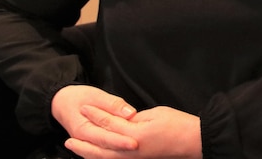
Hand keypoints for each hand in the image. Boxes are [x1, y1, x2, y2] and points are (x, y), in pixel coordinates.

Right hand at [51, 85, 138, 152]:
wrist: (63, 103)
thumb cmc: (77, 98)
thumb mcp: (94, 95)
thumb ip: (113, 104)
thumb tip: (129, 113)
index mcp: (83, 129)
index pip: (104, 138)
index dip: (120, 141)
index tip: (135, 141)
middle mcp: (85, 140)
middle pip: (106, 147)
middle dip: (123, 147)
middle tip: (140, 145)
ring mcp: (89, 143)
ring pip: (106, 151)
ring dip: (121, 150)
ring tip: (137, 148)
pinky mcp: (95, 142)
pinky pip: (106, 148)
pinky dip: (117, 148)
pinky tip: (129, 147)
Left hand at [65, 105, 201, 158]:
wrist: (193, 142)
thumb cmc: (178, 125)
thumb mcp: (155, 114)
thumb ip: (134, 118)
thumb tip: (120, 120)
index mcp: (134, 135)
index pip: (109, 123)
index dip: (95, 115)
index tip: (84, 108)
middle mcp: (131, 151)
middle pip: (100, 147)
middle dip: (83, 142)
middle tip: (68, 138)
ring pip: (105, 158)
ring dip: (88, 154)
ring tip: (76, 149)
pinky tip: (97, 157)